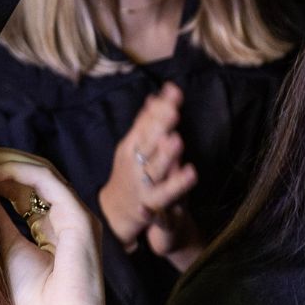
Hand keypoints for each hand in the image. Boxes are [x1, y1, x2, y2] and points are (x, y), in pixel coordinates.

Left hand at [0, 147, 109, 304]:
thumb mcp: (3, 252)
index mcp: (54, 229)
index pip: (25, 190)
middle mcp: (69, 217)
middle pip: (33, 175)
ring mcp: (77, 215)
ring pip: (40, 170)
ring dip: (3, 161)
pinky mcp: (78, 217)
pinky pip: (45, 181)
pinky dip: (15, 172)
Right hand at [99, 83, 202, 263]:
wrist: (114, 213)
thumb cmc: (130, 173)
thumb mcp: (135, 146)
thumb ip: (148, 121)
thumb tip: (161, 94)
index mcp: (130, 146)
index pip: (144, 122)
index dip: (158, 108)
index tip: (173, 91)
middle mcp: (134, 163)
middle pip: (147, 142)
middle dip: (159, 126)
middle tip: (173, 111)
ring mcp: (142, 183)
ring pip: (154, 168)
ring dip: (165, 154)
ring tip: (177, 140)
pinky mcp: (150, 204)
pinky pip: (164, 194)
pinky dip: (175, 185)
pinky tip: (190, 172)